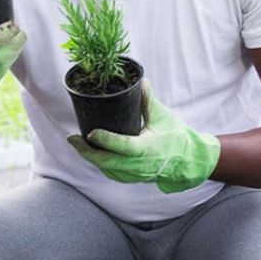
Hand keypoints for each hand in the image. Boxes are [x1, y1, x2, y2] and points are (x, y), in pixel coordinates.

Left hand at [67, 84, 220, 193]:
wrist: (188, 161)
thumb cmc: (176, 137)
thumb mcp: (163, 116)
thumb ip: (148, 100)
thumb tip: (140, 80)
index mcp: (148, 148)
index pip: (124, 146)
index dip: (106, 140)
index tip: (91, 132)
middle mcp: (140, 165)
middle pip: (108, 162)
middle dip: (87, 151)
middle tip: (72, 139)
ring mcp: (136, 174)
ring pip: (107, 169)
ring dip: (91, 158)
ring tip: (78, 144)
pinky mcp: (134, 178)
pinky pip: (112, 173)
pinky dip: (100, 164)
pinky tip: (92, 154)